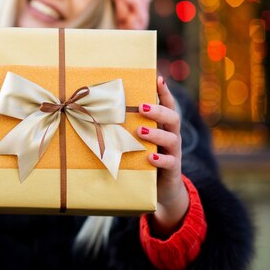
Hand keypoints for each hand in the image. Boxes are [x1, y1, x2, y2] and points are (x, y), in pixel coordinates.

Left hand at [137, 76, 188, 237]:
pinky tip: (150, 157)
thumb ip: (125, 129)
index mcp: (162, 127)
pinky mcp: (172, 170)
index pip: (167, 106)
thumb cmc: (142, 160)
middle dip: (158, 111)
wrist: (160, 191)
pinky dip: (161, 159)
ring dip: (156, 134)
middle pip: (173, 118)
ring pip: (172, 139)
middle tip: (142, 107)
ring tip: (141, 131)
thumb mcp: (135, 142)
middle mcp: (171, 137)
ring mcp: (173, 153)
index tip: (158, 78)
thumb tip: (97, 113)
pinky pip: (170, 163)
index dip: (164, 92)